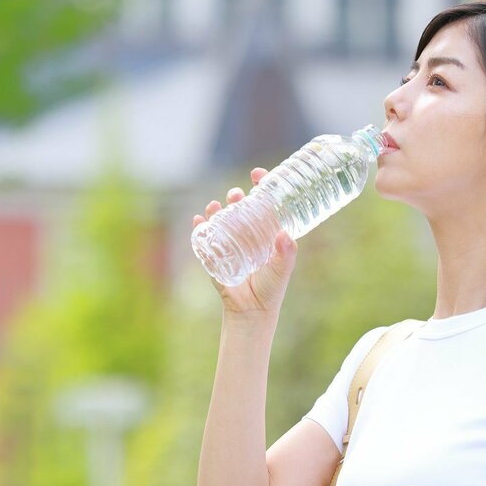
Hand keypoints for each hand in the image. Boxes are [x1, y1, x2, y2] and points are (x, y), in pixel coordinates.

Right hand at [192, 167, 297, 318]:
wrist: (251, 310)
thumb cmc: (270, 288)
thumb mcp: (282, 270)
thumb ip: (286, 254)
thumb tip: (285, 235)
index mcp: (266, 232)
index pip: (264, 203)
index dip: (262, 186)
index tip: (258, 174)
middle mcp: (248, 234)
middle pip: (241, 208)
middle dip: (236, 197)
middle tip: (235, 194)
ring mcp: (230, 243)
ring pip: (222, 219)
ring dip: (217, 209)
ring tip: (215, 205)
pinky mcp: (215, 255)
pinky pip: (204, 238)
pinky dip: (200, 227)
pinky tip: (199, 219)